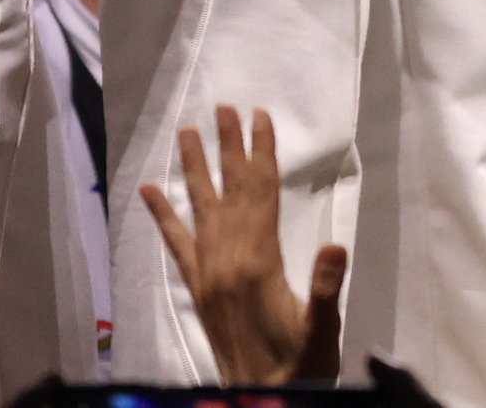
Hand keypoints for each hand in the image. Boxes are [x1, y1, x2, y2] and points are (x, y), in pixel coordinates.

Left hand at [138, 104, 351, 382]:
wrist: (261, 397)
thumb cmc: (300, 362)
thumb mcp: (321, 327)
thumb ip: (325, 288)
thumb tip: (335, 247)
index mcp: (255, 264)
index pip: (258, 195)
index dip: (260, 154)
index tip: (258, 116)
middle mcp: (224, 263)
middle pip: (228, 193)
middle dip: (228, 149)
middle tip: (223, 107)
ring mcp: (207, 275)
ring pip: (201, 210)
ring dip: (195, 170)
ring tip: (187, 133)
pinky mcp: (199, 289)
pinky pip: (178, 244)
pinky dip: (164, 216)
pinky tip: (150, 192)